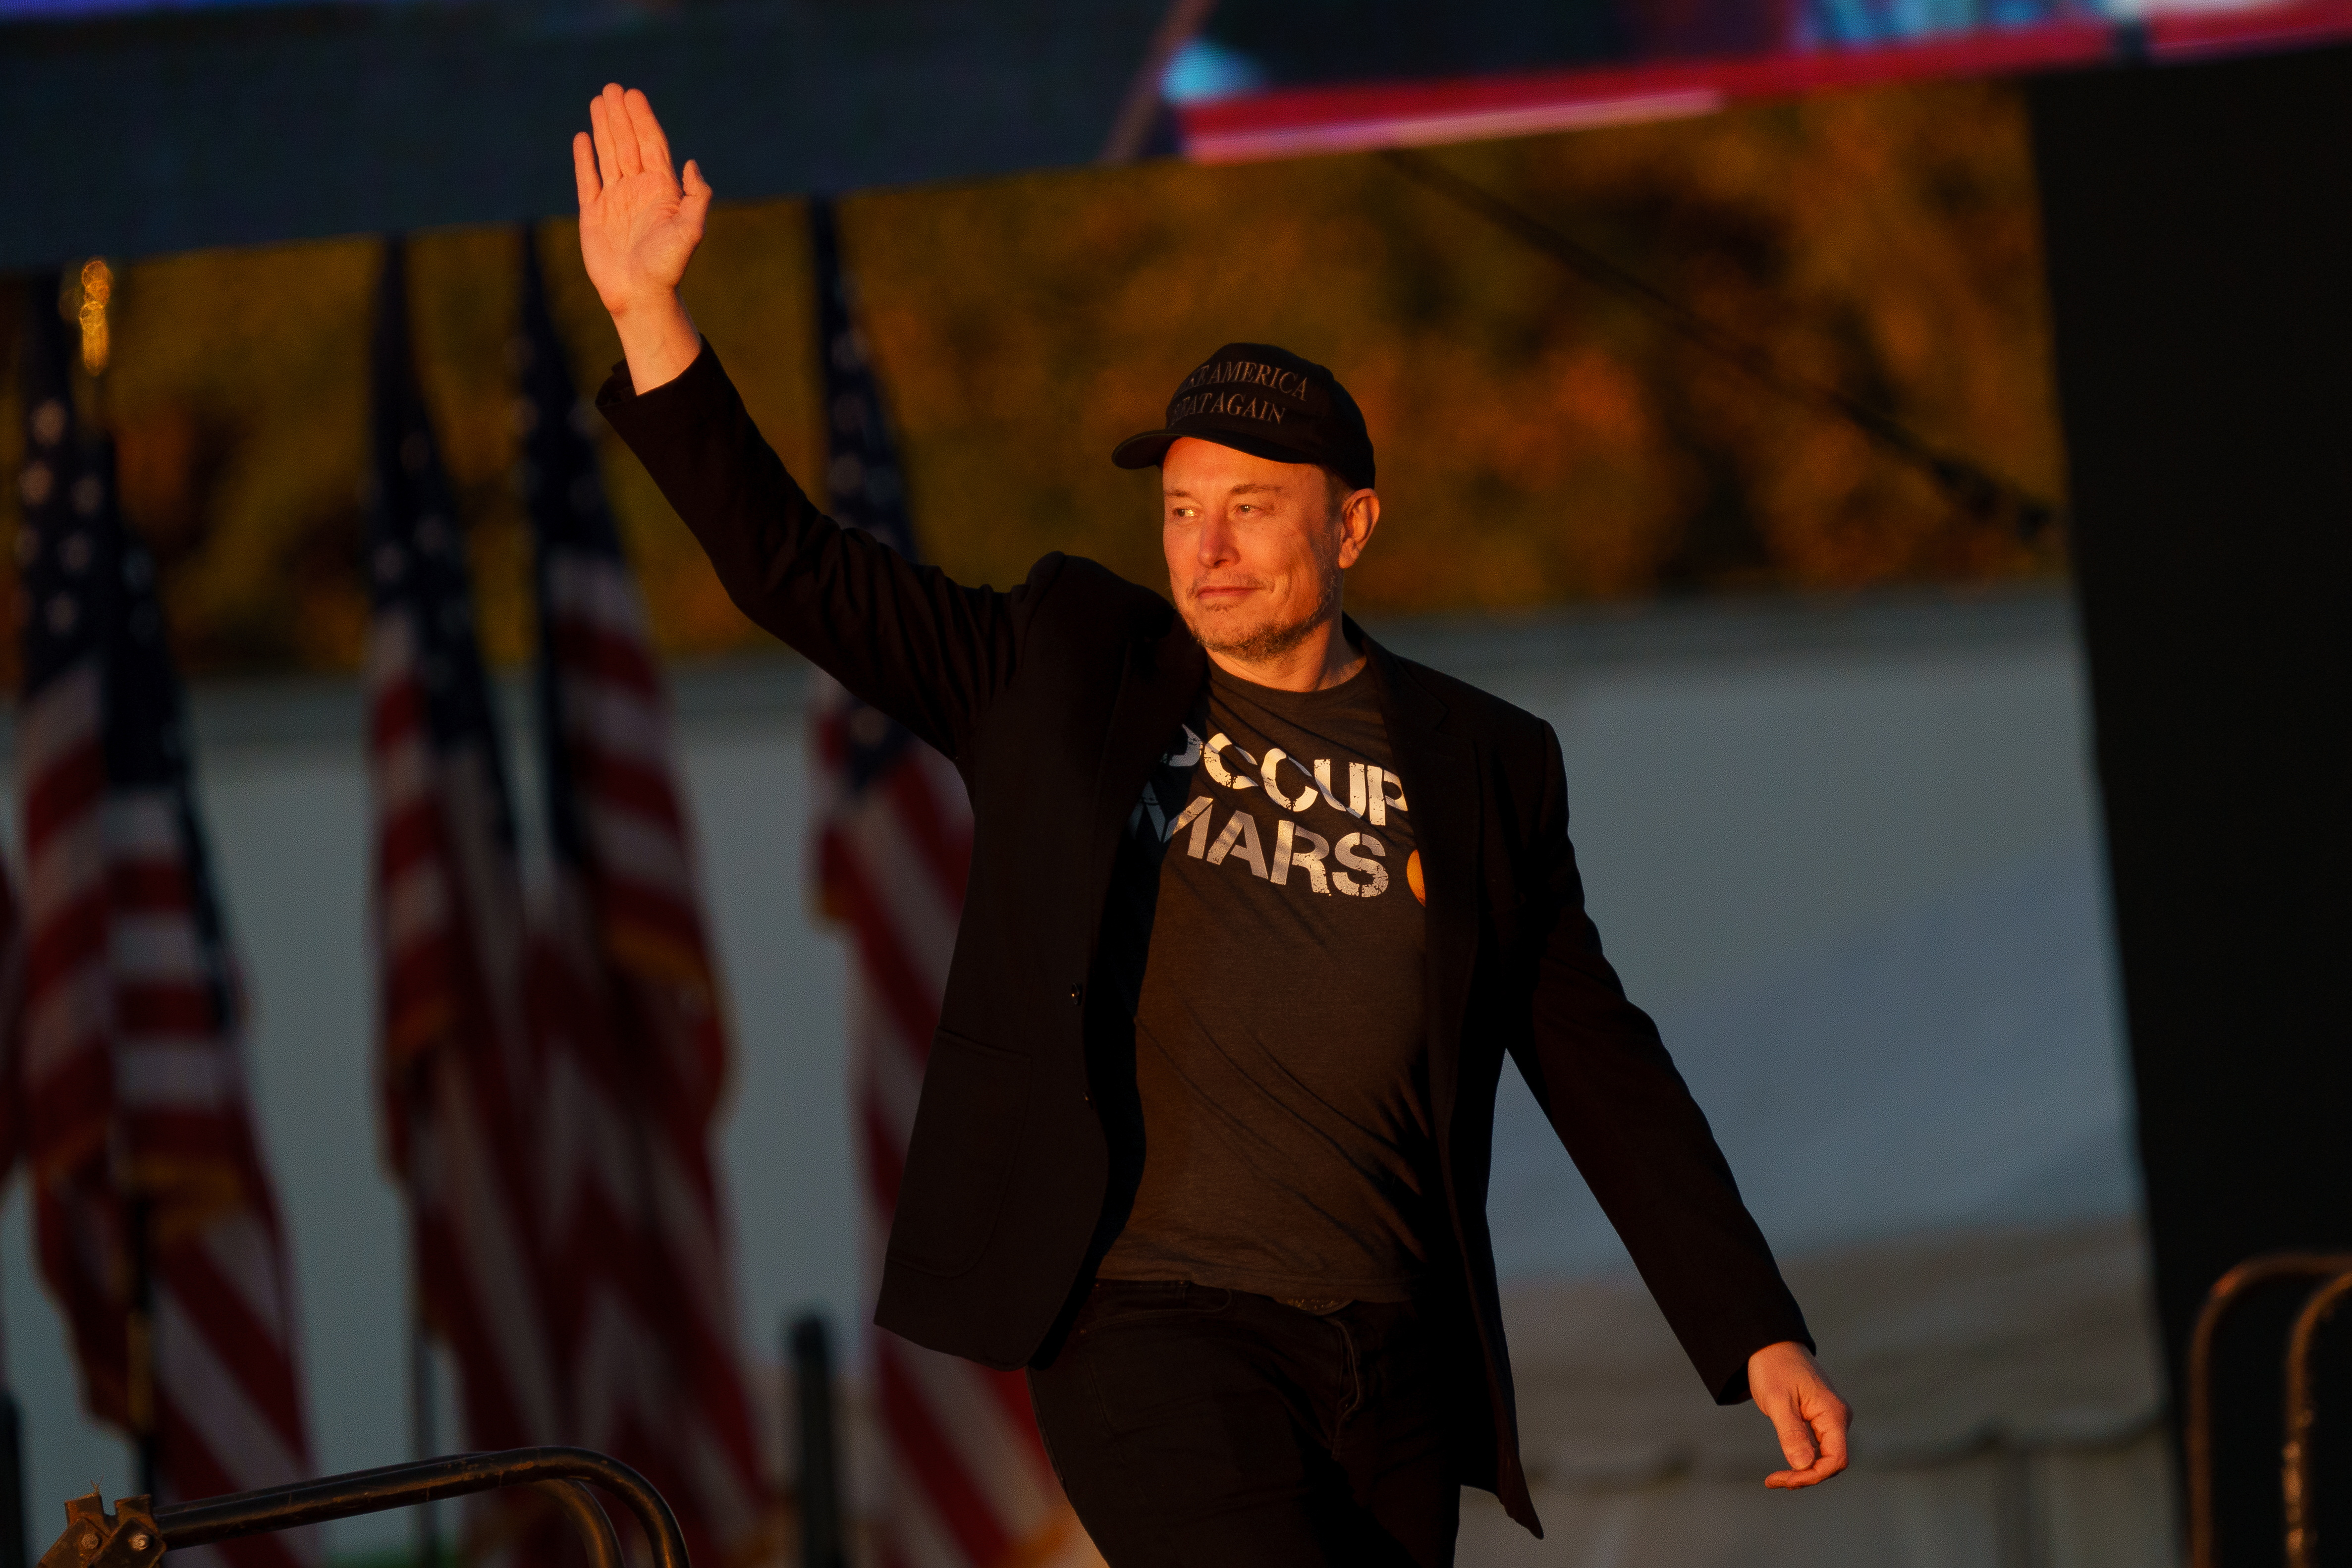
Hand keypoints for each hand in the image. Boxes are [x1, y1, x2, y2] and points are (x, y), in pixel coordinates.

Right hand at [573, 83, 707, 391]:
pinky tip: (583, 138)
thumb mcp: (691, 231)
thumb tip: (693, 163)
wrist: (640, 296)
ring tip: (599, 101)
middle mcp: (638, 191)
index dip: (643, 119)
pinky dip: (584, 159)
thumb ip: (697, 197)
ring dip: (604, 128)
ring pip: (608, 155)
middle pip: (629, 144)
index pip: (652, 146)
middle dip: (621, 116)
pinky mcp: (594, 214)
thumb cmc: (668, 267)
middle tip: (614, 88)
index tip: (634, 96)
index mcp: (662, 191)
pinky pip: (587, 180)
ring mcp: (615, 201)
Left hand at [1748, 1340, 1849, 1488]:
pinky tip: (1786, 1465)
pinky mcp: (1820, 1418)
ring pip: (1825, 1457)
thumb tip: (1804, 1466)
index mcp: (1834, 1414)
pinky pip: (1818, 1447)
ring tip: (1776, 1478)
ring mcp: (1830, 1418)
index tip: (1783, 1480)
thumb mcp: (1778, 1401)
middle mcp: (1838, 1418)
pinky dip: (1803, 1459)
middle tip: (1772, 1480)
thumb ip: (1792, 1433)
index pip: (1835, 1460)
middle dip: (1805, 1476)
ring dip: (1803, 1470)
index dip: (1812, 1476)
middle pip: (1831, 1462)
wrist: (1769, 1344)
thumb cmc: (1773, 1367)